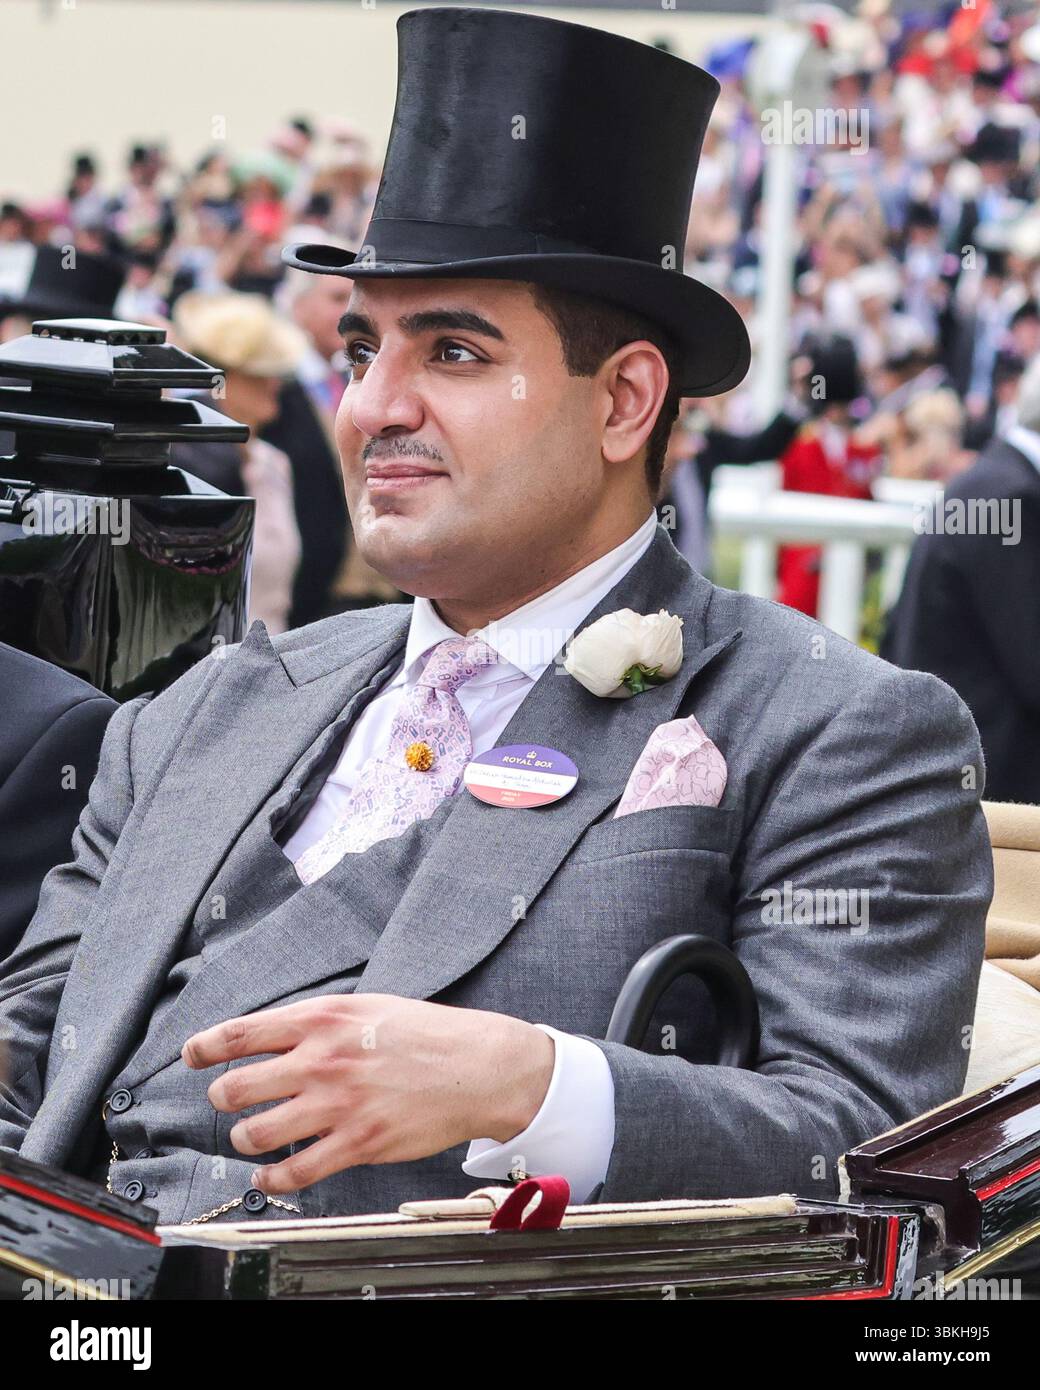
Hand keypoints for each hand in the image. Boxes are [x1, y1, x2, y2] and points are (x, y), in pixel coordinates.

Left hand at [181, 995, 554, 1194]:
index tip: (191, 1055)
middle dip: (222, 1097)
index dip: (206, 1047)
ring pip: (255, 1132)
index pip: (242, 1032)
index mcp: (323, 1019)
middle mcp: (323, 1060)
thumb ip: (318, 1021)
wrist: (479, 1066)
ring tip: (250, 1137)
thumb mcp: (366, 1007)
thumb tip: (272, 1036)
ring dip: (244, 1138)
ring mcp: (338, 1104)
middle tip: (227, 1100)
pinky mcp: (358, 1143)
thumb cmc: (425, 1033)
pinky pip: (295, 1170)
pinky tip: (268, 1174)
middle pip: (236, 1087)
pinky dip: (271, 1177)